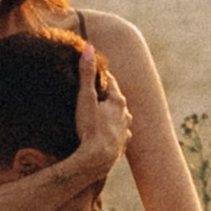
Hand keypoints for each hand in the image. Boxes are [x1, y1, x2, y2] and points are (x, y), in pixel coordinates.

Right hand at [74, 51, 130, 182]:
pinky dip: (112, 131)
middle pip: (115, 99)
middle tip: (92, 92)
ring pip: (119, 117)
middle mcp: (126, 114)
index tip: (92, 72)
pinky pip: (118, 134)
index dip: (99, 76)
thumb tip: (90, 48)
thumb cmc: (90, 128)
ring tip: (98, 114)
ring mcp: (125, 131)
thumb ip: (87, 74)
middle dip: (105, 95)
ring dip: (110, 114)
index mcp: (118, 101)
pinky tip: (105, 133)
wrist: (96, 161)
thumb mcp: (85, 99)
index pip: (110, 81)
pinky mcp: (122, 145)